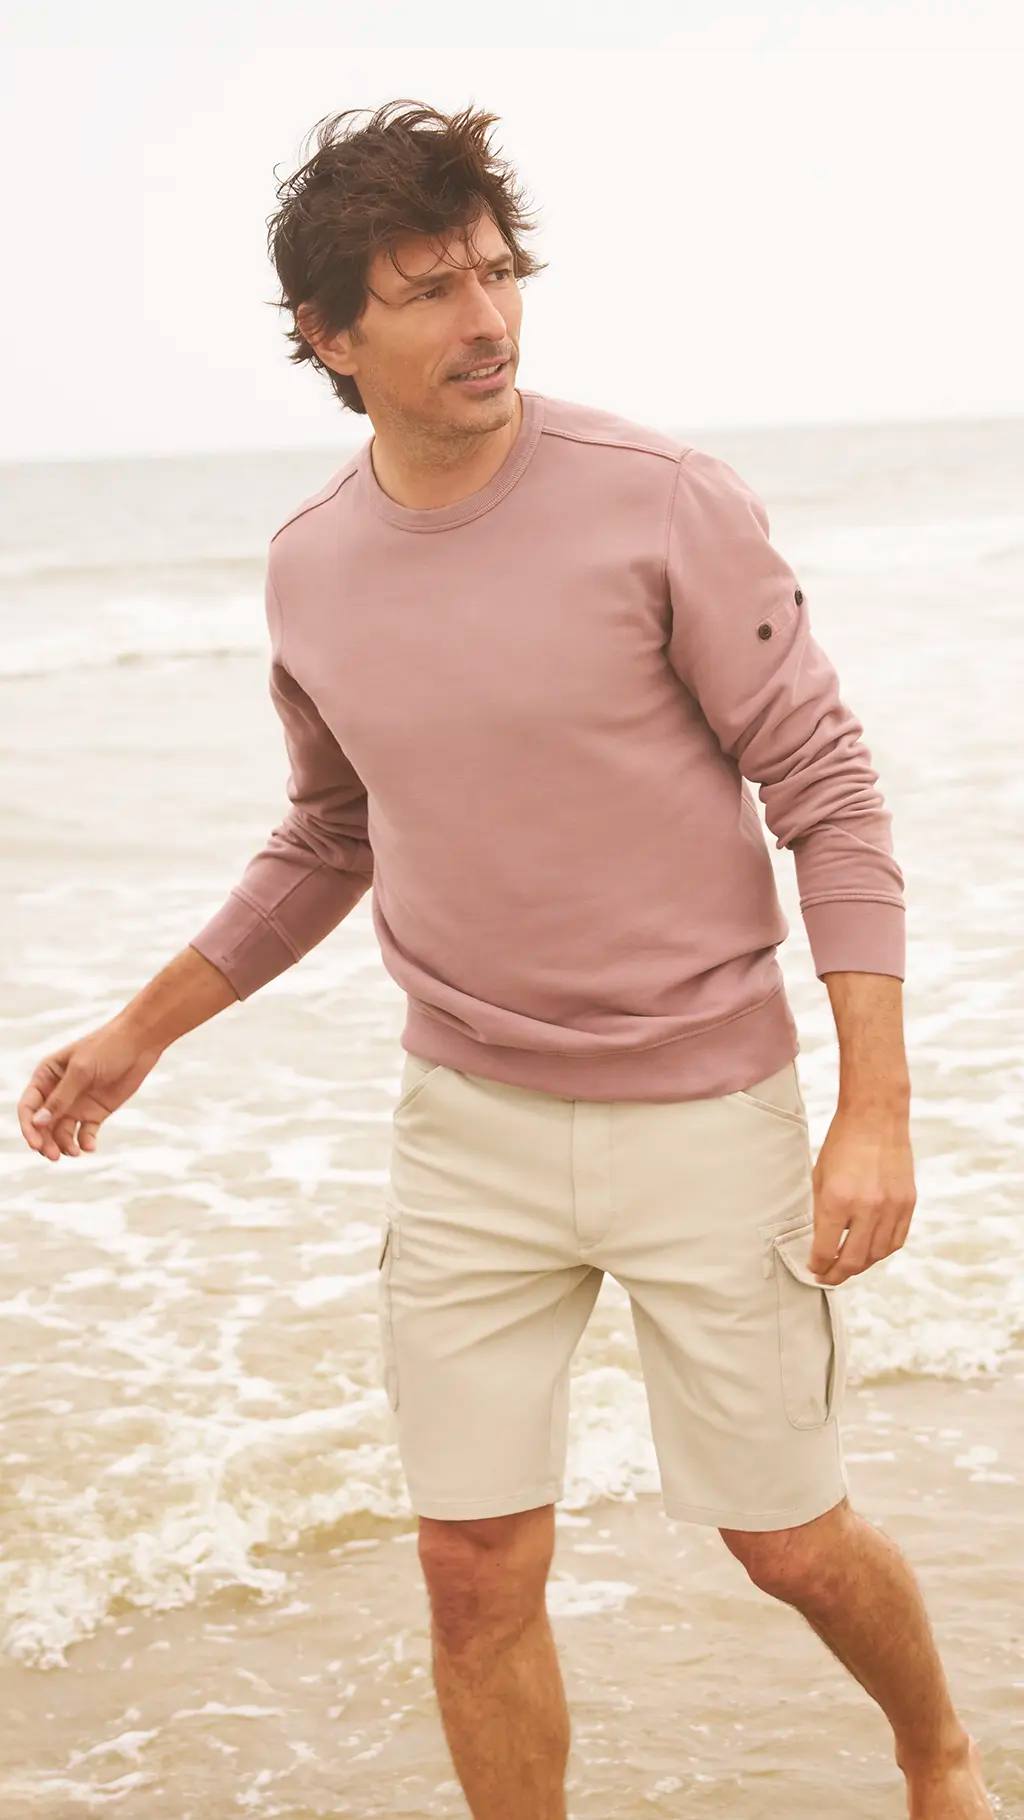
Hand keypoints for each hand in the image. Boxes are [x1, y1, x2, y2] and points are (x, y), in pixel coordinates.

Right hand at [16, 1016, 163, 1161]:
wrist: (140, 1043)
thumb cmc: (106, 1048)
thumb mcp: (82, 1071)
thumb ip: (61, 1098)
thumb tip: (38, 1123)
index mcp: (46, 1076)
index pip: (28, 1107)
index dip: (29, 1127)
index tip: (36, 1144)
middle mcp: (58, 1093)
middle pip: (43, 1125)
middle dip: (46, 1141)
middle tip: (54, 1156)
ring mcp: (76, 1104)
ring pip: (62, 1132)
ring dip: (64, 1145)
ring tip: (75, 1151)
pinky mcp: (95, 1113)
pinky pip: (85, 1133)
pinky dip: (85, 1142)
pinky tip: (89, 1147)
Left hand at [808, 1102, 916, 1284]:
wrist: (876, 1117)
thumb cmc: (842, 1144)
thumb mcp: (821, 1177)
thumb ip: (822, 1212)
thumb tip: (822, 1244)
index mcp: (838, 1200)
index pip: (826, 1249)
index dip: (817, 1265)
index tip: (813, 1269)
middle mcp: (867, 1208)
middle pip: (853, 1260)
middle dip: (836, 1275)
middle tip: (826, 1277)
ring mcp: (891, 1207)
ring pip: (877, 1255)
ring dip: (860, 1266)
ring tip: (846, 1267)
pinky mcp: (908, 1204)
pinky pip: (896, 1241)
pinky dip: (881, 1252)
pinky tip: (869, 1252)